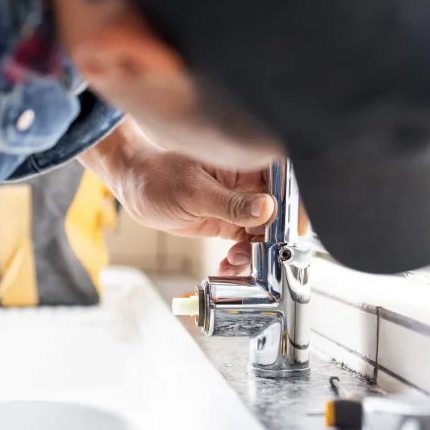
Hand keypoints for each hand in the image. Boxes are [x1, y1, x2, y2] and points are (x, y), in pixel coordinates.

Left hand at [78, 120, 307, 276]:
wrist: (133, 187)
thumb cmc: (157, 175)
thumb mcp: (194, 192)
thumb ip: (231, 203)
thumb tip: (267, 209)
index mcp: (245, 162)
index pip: (283, 180)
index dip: (296, 204)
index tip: (295, 228)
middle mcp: (248, 182)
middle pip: (279, 211)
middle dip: (275, 237)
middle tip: (265, 256)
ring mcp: (240, 203)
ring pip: (264, 231)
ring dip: (257, 252)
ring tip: (237, 262)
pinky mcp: (229, 221)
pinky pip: (246, 243)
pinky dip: (242, 258)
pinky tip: (228, 266)